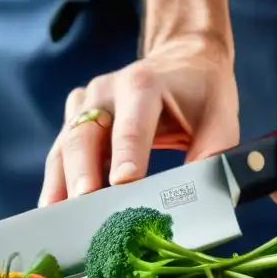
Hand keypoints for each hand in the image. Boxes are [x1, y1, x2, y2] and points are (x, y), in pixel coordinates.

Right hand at [39, 35, 239, 205]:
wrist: (182, 60)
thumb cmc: (202, 93)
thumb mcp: (220, 118)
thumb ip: (213, 155)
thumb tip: (203, 197)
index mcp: (143, 84)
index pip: (131, 124)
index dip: (126, 153)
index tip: (123, 183)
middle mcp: (106, 90)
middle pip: (85, 133)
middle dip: (82, 172)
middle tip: (84, 206)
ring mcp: (85, 103)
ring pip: (65, 145)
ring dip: (61, 182)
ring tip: (60, 217)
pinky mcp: (75, 118)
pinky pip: (60, 152)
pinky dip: (57, 181)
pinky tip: (56, 209)